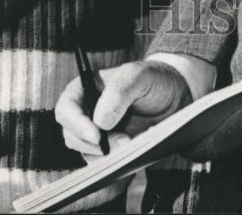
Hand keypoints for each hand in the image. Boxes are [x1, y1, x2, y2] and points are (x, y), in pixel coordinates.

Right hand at [55, 60, 191, 156]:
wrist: (175, 97)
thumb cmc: (153, 79)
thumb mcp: (139, 75)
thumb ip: (120, 91)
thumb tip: (100, 121)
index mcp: (85, 88)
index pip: (66, 108)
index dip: (75, 124)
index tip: (96, 136)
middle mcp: (86, 112)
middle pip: (71, 135)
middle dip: (93, 145)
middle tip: (122, 143)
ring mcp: (97, 133)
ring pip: (86, 153)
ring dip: (106, 156)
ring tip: (131, 146)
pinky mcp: (109, 150)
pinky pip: (102, 164)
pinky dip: (114, 164)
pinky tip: (132, 155)